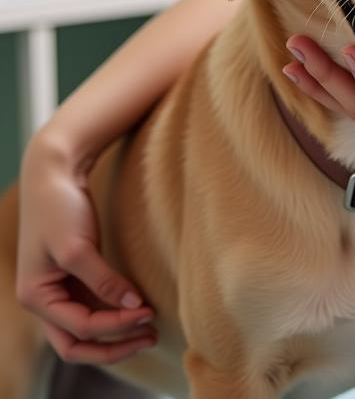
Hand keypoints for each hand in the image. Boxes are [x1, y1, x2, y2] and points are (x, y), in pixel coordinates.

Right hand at [15, 133, 156, 363]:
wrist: (53, 174)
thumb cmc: (59, 208)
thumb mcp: (78, 247)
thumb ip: (103, 280)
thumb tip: (133, 305)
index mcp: (36, 297)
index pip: (80, 328)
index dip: (116, 325)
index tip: (149, 312)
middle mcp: (44, 301)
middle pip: (77, 343)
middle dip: (113, 346)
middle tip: (151, 338)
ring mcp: (58, 290)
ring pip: (86, 329)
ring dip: (116, 332)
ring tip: (151, 330)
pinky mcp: (74, 276)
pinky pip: (93, 306)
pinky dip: (114, 312)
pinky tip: (138, 309)